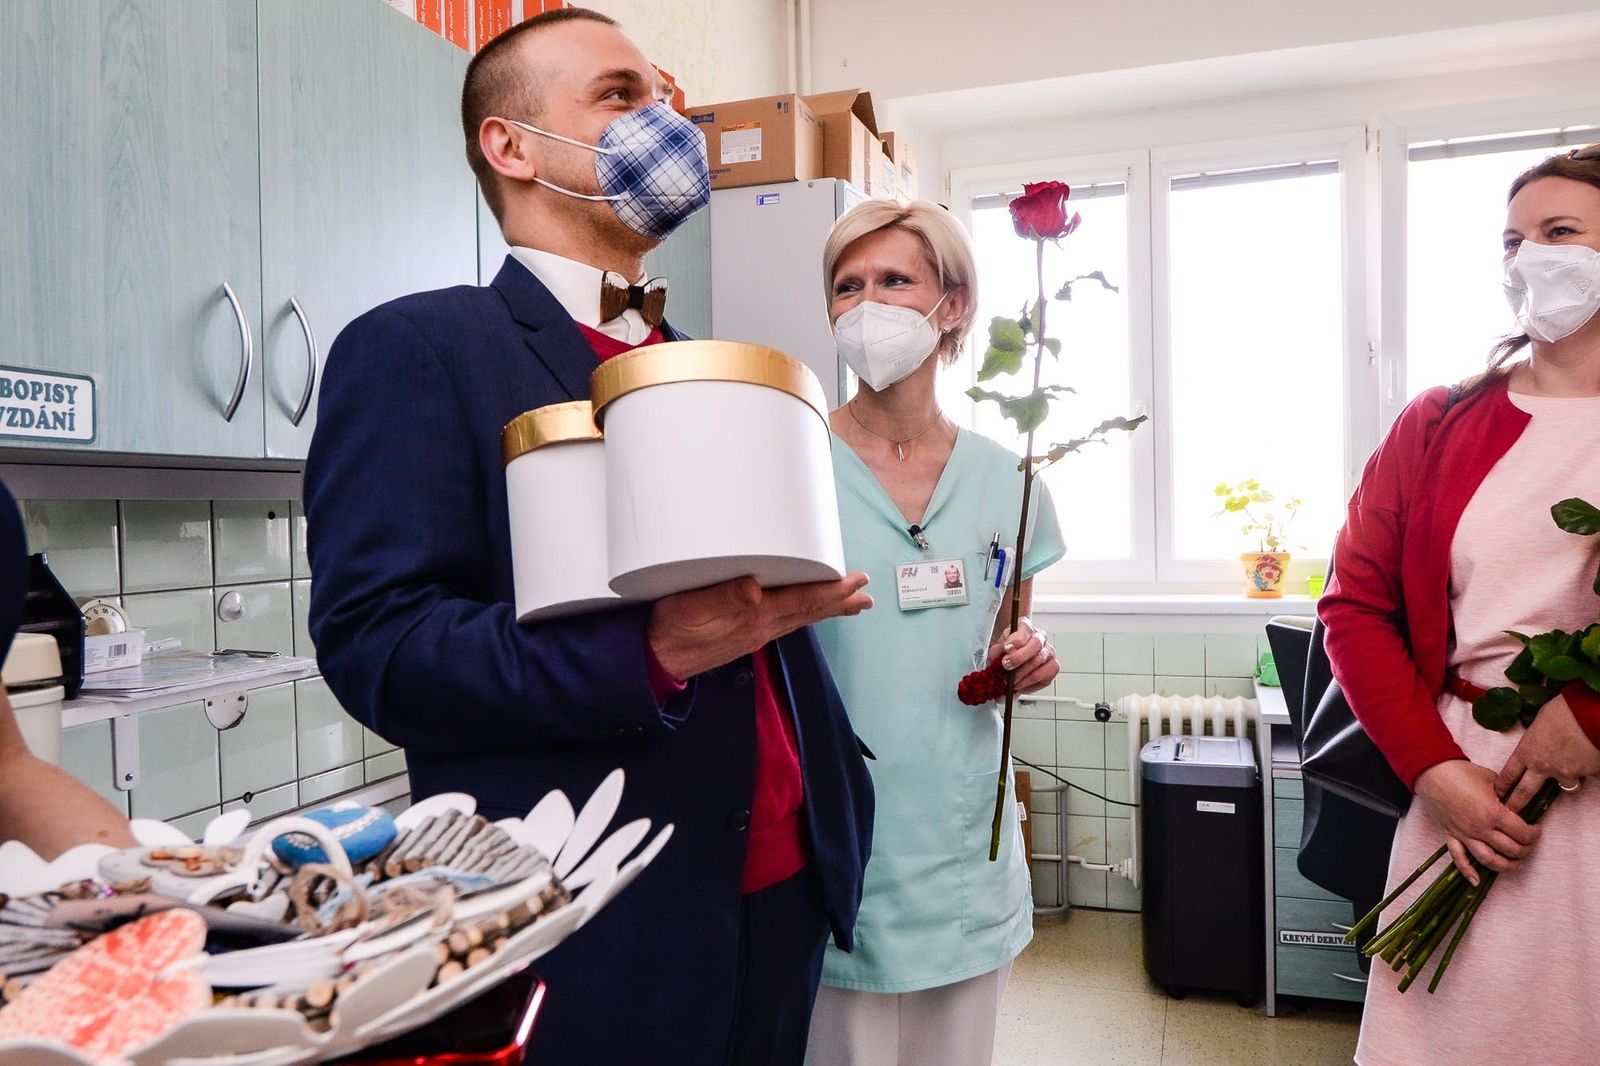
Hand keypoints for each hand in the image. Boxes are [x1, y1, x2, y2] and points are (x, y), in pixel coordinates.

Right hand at [647, 573, 872, 680]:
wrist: (655, 658)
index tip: (856, 582)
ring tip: (851, 604)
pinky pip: (786, 622)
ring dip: (827, 608)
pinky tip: (807, 610)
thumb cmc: (668, 628)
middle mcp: (761, 629)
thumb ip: (723, 597)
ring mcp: (754, 635)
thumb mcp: (690, 607)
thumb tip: (754, 588)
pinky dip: (804, 613)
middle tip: (866, 595)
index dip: (831, 591)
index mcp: (753, 618)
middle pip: (809, 612)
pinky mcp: (745, 635)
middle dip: (839, 602)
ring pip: (800, 618)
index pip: (801, 601)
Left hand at [986, 617, 1057, 694]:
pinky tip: (1019, 683)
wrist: (1008, 669)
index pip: (1025, 629)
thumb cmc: (1004, 656)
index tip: (1007, 648)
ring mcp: (1049, 652)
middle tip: (1006, 665)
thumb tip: (1005, 651)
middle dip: (1019, 657)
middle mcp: (1040, 637)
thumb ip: (999, 650)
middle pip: (1035, 644)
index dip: (1017, 640)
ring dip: (1022, 672)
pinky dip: (1029, 681)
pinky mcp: (1053, 667)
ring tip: (1009, 679)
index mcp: (1025, 627)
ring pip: (1039, 660)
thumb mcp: (996, 651)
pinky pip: (1045, 674)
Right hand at [1413, 759, 1538, 884]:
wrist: (1431, 771)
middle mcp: (1480, 828)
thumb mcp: (1492, 779)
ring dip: (1506, 865)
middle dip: (1526, 849)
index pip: (1522, 833)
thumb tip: (1519, 804)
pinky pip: (1459, 858)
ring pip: (1489, 860)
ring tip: (1516, 863)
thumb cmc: (1462, 772)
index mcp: (1493, 813)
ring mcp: (1464, 834)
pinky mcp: (1451, 835)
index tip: (1536, 829)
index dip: (1534, 834)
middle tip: (1530, 842)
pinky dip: (1467, 872)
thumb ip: (1508, 794)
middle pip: (1511, 849)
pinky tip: (1476, 881)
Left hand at [1494, 694, 1599, 813]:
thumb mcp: (1540, 723)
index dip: (1503, 785)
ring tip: (1573, 772)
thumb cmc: (1562, 710)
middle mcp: (1542, 766)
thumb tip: (1540, 742)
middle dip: (1517, 804)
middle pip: (1525, 792)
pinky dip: (1588, 770)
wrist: (1588, 715)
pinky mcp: (1585, 774)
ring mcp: (1565, 773)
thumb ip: (1537, 738)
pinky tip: (1590, 757)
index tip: (1498, 793)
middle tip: (1513, 813)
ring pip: (1565, 788)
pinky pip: (1586, 775)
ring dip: (1569, 782)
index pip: (1509, 773)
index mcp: (1527, 751)